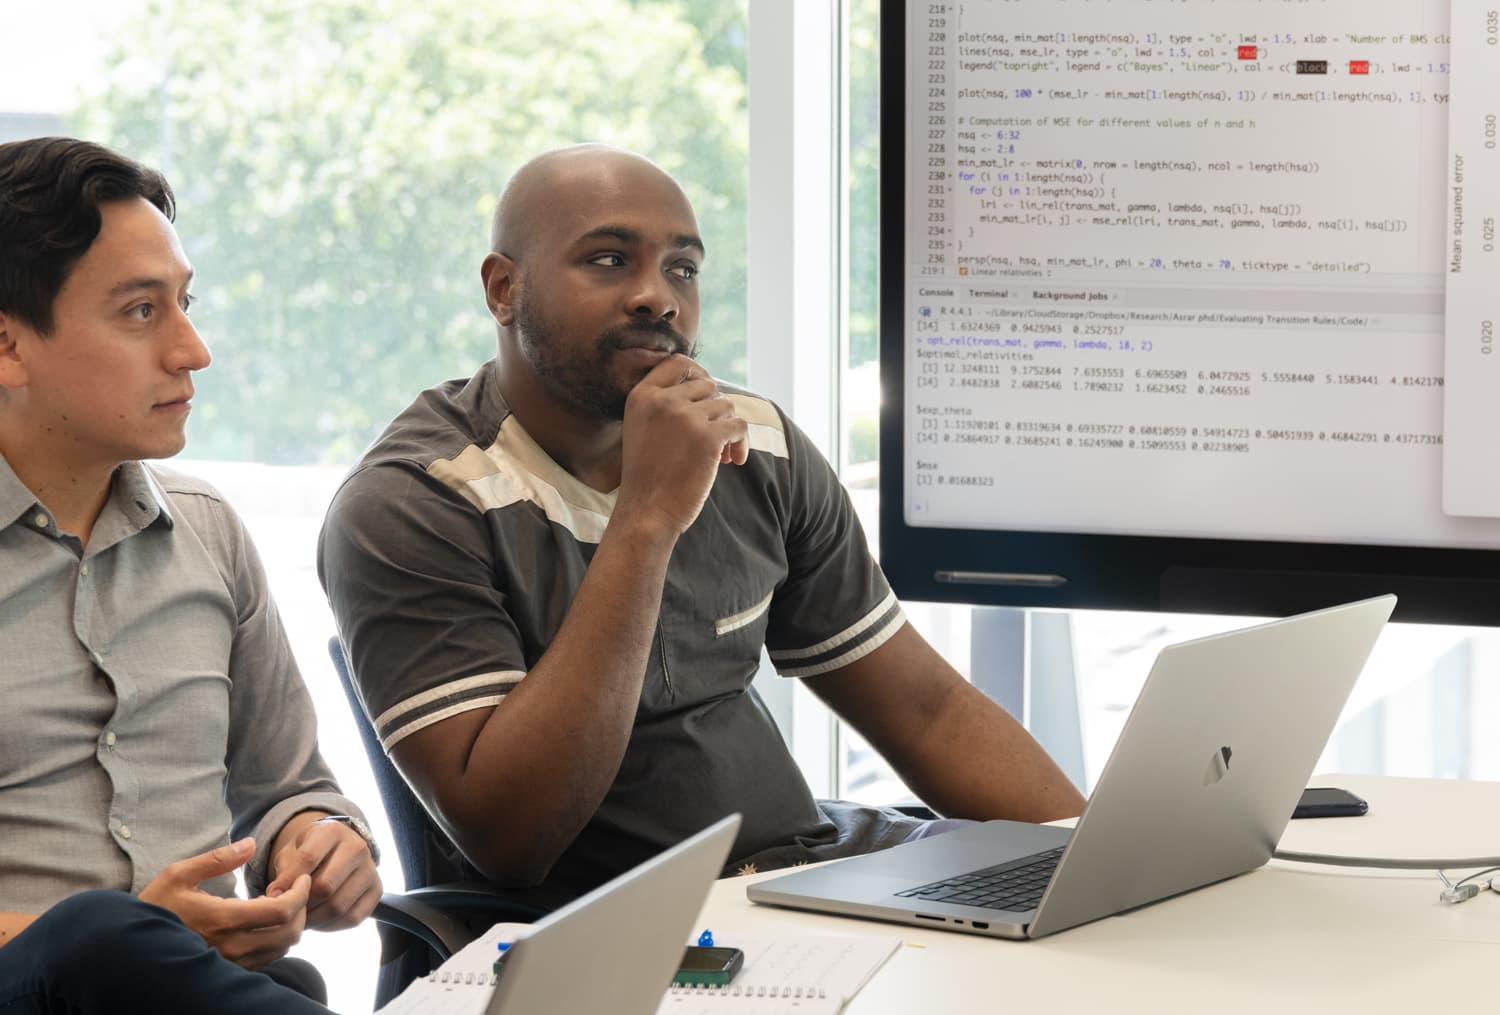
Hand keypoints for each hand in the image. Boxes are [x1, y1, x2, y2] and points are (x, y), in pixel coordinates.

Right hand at [139, 838, 310, 968]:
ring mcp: (231, 962)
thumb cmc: (156, 906)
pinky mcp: (229, 971)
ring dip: (290, 925)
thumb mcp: (179, 874)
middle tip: (295, 890)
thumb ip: (218, 859)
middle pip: (289, 933)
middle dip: (301, 909)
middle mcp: (231, 946)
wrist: (132, 948)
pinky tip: (265, 921)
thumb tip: (250, 843)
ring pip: (281, 948)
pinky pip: (267, 959)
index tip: (302, 879)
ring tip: (279, 903)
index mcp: (222, 919)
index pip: (281, 912)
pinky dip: (277, 939)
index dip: (300, 894)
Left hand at [266, 814, 381, 931]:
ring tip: (300, 918)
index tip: (272, 894)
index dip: (287, 881)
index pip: (308, 858)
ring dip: (314, 919)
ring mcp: (371, 869)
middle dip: (301, 904)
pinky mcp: (377, 890)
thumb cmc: (309, 853)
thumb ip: (283, 871)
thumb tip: (276, 896)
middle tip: (288, 912)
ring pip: (338, 906)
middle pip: (325, 887)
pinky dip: (331, 925)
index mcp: (333, 831)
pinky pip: (352, 918)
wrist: (338, 850)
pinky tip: (318, 920)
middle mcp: (358, 847)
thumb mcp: (292, 852)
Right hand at [618, 354, 748, 536]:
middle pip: (708, 386)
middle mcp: (663, 400)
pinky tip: (731, 462)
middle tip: (712, 440)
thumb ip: (666, 405)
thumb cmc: (648, 477)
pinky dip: (741, 443)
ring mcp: (686, 417)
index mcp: (642, 396)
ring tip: (718, 456)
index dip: (698, 374)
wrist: (647, 512)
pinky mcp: (708, 437)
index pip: (678, 362)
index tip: (706, 397)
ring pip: (726, 406)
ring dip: (728, 430)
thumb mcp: (643, 429)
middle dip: (715, 410)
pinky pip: (740, 426)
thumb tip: (711, 388)